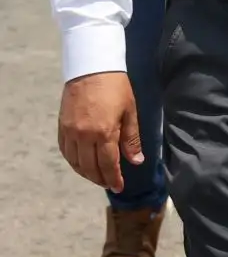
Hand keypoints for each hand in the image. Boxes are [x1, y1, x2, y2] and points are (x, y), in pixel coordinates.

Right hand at [58, 72, 140, 191]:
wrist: (91, 69)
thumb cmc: (117, 89)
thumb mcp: (130, 112)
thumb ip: (131, 139)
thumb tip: (136, 161)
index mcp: (104, 133)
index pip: (108, 164)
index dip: (114, 178)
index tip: (119, 187)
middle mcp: (84, 136)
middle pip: (90, 167)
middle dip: (100, 178)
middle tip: (110, 183)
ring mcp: (70, 132)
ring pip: (75, 162)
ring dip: (86, 173)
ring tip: (98, 176)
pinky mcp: (61, 127)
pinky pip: (65, 151)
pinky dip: (74, 162)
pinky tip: (82, 164)